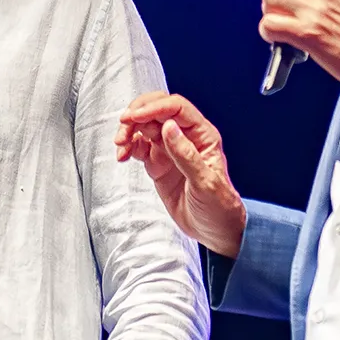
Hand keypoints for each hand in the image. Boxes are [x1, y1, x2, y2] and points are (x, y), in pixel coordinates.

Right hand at [115, 92, 246, 257]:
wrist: (215, 231)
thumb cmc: (220, 208)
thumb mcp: (206, 183)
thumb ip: (186, 155)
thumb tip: (170, 127)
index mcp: (203, 135)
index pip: (177, 108)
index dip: (154, 107)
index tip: (135, 116)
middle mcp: (186, 137)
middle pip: (158, 110)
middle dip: (138, 113)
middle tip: (123, 124)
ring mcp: (170, 149)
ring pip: (145, 126)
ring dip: (129, 130)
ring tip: (120, 144)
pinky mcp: (158, 162)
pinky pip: (139, 146)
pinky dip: (128, 146)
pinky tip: (122, 155)